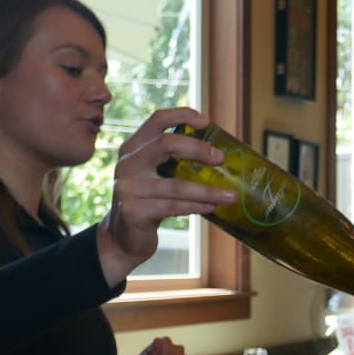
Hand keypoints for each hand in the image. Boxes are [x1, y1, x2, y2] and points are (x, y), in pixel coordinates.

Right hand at [96, 107, 236, 286]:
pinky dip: (195, 206)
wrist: (122, 239)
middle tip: (220, 158)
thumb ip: (173, 162)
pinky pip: (172, 206)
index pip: (157, 120)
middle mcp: (127, 163)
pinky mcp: (132, 211)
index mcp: (133, 148)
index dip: (182, 115)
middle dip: (197, 149)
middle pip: (165, 144)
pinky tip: (211, 208)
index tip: (207, 122)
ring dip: (207, 191)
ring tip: (230, 196)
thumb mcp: (155, 177)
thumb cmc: (148, 203)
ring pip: (175, 185)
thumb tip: (219, 156)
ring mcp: (127, 187)